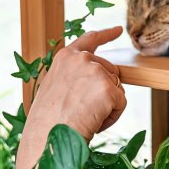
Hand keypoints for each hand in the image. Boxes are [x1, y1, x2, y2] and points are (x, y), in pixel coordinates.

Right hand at [16, 26, 125, 168]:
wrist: (47, 138)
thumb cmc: (48, 121)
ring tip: (85, 117)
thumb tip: (97, 79)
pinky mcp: (108, 89)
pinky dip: (112, 116)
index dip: (107, 34)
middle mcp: (82, 59)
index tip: (118, 30)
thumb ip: (74, 76)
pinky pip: (121, 103)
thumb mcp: (55, 87)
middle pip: (110, 71)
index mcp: (66, 57)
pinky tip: (94, 122)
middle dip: (105, 90)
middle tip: (83, 109)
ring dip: (107, 105)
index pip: (90, 39)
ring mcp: (96, 72)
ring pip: (117, 88)